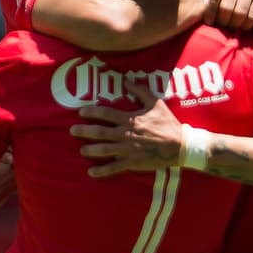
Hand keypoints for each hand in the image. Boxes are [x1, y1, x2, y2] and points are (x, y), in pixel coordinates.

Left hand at [68, 83, 183, 176]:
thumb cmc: (168, 124)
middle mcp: (126, 134)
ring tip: (81, 150)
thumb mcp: (156, 103)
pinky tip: (91, 172)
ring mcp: (128, 149)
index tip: (81, 112)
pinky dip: (101, 170)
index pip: (106, 114)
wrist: (180, 146)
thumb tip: (126, 80)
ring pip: (104, 150)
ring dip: (90, 150)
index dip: (92, 112)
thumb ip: (140, 91)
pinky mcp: (133, 162)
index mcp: (131, 119)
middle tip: (72, 130)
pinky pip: (114, 167)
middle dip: (84, 131)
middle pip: (100, 132)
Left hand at [207, 0, 252, 30]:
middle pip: (226, 7)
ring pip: (239, 13)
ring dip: (235, 25)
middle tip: (223, 26)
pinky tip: (244, 26)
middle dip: (223, 21)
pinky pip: (252, 16)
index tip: (210, 22)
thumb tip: (203, 14)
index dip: (210, 12)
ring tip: (233, 27)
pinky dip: (247, 25)